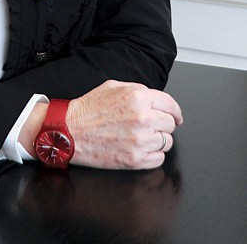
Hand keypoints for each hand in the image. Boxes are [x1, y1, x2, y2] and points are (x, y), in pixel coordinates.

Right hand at [67, 79, 182, 169]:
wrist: (71, 131)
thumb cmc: (88, 109)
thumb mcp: (113, 87)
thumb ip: (138, 90)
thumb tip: (155, 99)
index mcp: (138, 98)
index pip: (171, 105)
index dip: (175, 111)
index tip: (176, 116)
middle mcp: (142, 118)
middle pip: (170, 124)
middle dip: (163, 124)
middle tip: (151, 125)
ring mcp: (140, 140)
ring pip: (166, 142)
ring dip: (157, 140)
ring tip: (141, 136)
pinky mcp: (135, 160)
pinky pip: (159, 159)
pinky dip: (152, 154)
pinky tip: (139, 148)